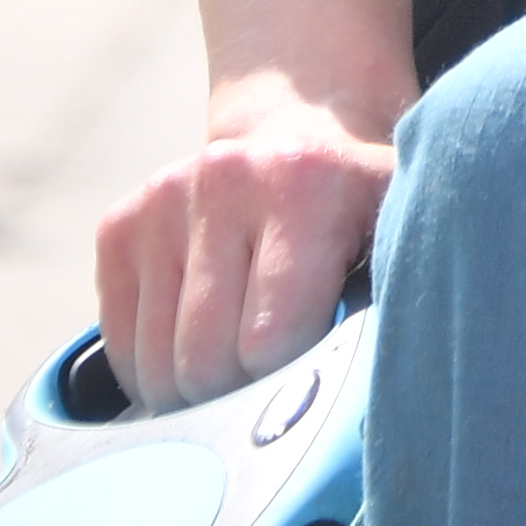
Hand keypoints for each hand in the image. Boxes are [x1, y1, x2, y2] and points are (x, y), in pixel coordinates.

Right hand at [95, 69, 396, 411]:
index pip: (266, 343)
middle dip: (240, 388)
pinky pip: (119, 344)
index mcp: (305, 183)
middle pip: (204, 361)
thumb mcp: (406, 230)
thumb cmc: (363, 207)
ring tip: (242, 350)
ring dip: (195, 384)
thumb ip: (397, 295)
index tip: (317, 357)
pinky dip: (154, 365)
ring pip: (155, 364)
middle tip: (277, 364)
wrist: (308, 131)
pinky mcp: (120, 222)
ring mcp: (163, 198)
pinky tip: (200, 332)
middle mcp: (225, 178)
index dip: (292, 372)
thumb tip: (358, 394)